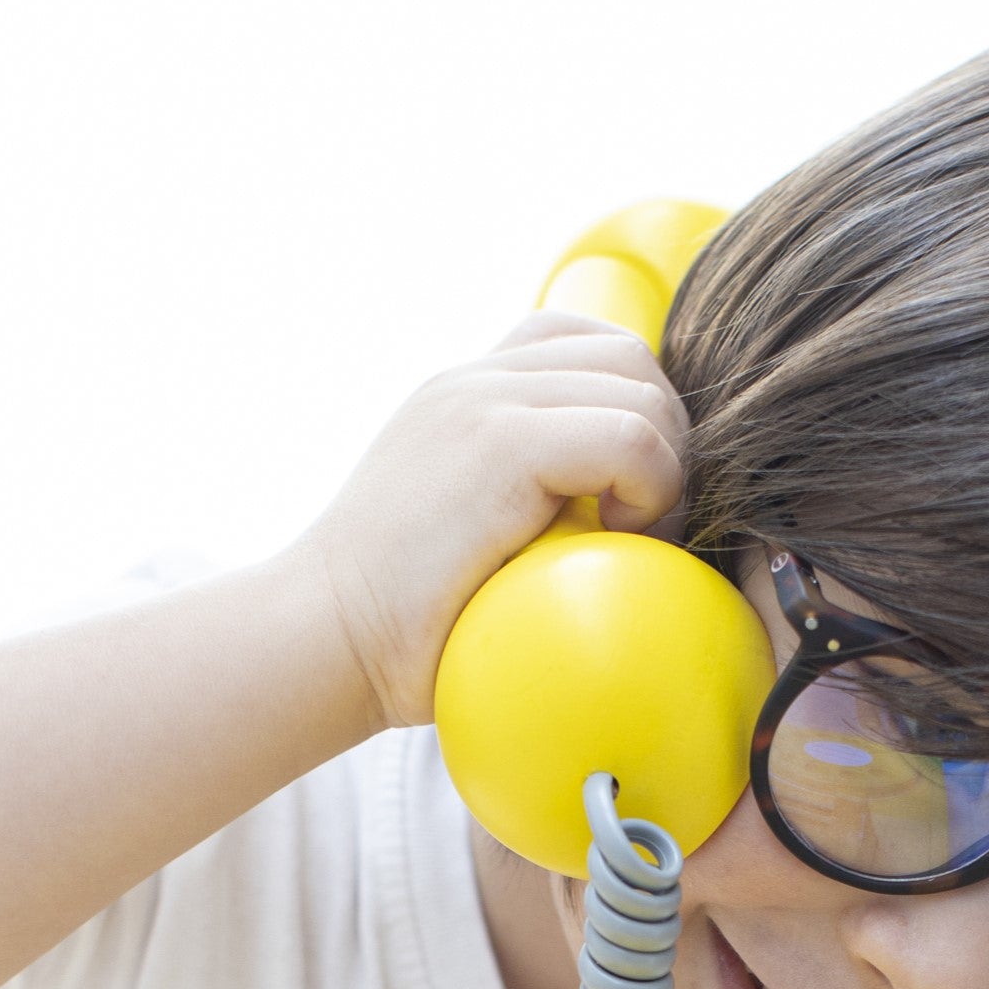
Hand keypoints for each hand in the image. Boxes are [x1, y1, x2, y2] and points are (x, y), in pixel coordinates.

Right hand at [302, 311, 689, 736]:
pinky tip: (615, 541)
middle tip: (647, 529)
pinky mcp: (498, 442)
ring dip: (664, 471)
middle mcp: (477, 380)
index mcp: (470, 393)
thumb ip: (526, 497)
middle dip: (666, 443)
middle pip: (632, 362)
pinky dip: (651, 492)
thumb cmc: (400, 625)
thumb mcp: (468, 535)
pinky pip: (631, 439)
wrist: (322, 640)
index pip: (594, 348)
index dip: (638, 418)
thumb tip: (614, 518)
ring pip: (642, 391)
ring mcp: (484, 400)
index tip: (628, 503)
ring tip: (633, 540)